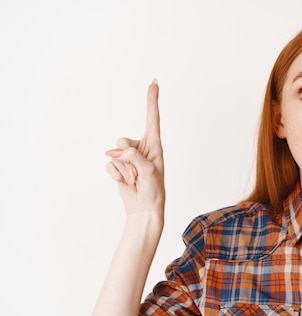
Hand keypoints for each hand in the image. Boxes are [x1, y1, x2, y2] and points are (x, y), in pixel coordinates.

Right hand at [105, 80, 164, 215]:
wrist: (144, 209)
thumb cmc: (154, 191)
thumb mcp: (148, 172)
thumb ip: (133, 157)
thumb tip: (115, 150)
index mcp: (155, 145)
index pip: (152, 118)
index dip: (152, 100)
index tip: (154, 82)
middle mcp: (141, 148)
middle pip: (122, 141)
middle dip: (126, 159)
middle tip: (138, 176)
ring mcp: (129, 157)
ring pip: (114, 154)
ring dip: (123, 171)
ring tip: (135, 181)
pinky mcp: (119, 166)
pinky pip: (109, 164)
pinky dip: (116, 176)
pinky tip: (126, 183)